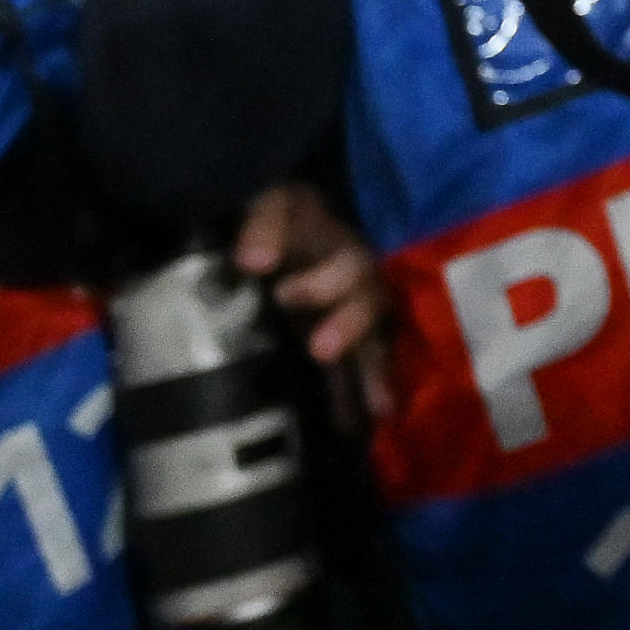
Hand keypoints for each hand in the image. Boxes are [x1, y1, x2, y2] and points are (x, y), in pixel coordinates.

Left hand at [232, 180, 391, 427]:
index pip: (347, 267)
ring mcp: (349, 317)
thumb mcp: (271, 202)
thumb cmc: (278, 211)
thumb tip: (252, 261)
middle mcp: (357, 287)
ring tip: (378, 410)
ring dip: (371, 375)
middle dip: (349, 329)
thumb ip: (264, 225)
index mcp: (343, 251)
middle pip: (367, 308)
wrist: (277, 226)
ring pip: (370, 345)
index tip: (282, 293)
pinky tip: (353, 427)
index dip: (321, 282)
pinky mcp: (336, 342)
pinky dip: (351, 397)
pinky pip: (349, 372)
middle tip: (320, 350)